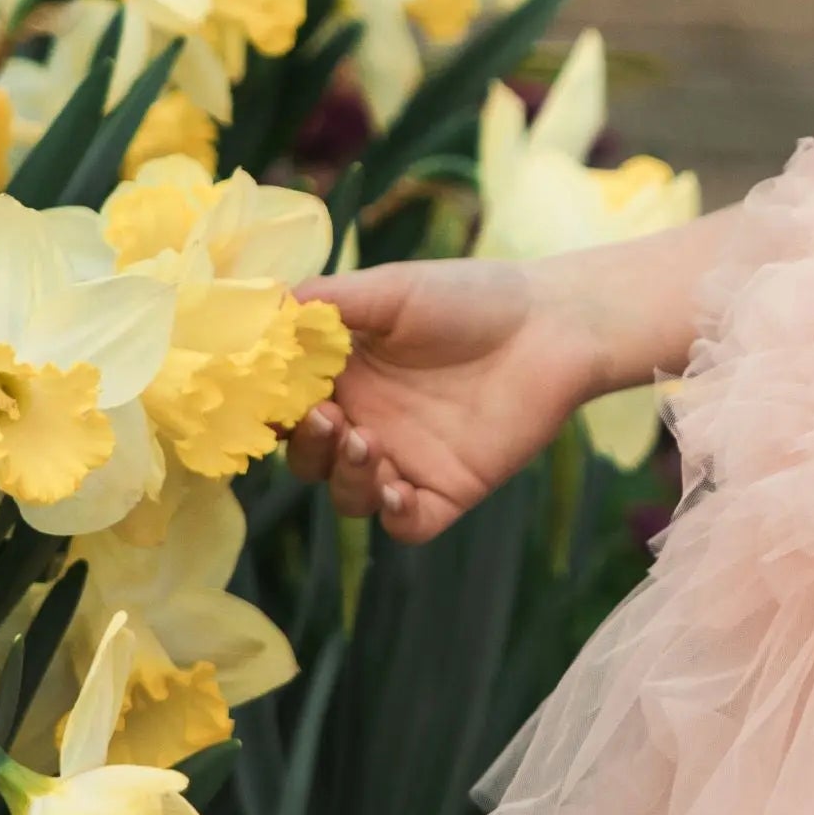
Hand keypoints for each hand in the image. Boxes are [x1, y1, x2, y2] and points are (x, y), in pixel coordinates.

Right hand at [283, 259, 602, 543]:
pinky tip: (398, 488)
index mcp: (344, 377)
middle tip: (326, 418)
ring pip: (350, 495)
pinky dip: (393, 514)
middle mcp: (367, 422)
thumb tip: (261, 307)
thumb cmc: (470, 298)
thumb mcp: (390, 291)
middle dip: (307, 446)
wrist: (552, 325)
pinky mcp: (448, 490)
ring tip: (366, 442)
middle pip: (309, 458)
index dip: (270, 409)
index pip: (286, 407)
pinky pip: (407, 523)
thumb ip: (327, 302)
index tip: (267, 397)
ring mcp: (407, 460)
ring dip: (346, 477)